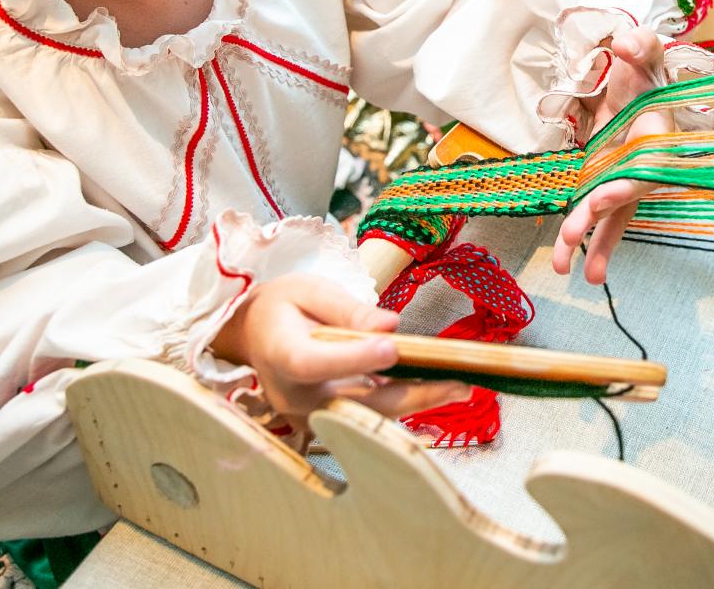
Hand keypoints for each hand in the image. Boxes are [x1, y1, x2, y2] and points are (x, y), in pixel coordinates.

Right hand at [213, 274, 469, 425]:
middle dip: (411, 394)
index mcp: (281, 354)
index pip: (315, 363)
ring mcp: (309, 416)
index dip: (354, 360)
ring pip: (368, 416)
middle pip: (355, 403)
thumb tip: (390, 325)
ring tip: (459, 387)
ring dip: (416, 403)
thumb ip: (348, 309)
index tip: (393, 349)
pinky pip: (367, 418)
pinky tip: (436, 390)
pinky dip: (402, 404)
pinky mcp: (325, 422)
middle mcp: (294, 395)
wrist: (254, 335)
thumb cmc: (282, 307)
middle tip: (458, 383)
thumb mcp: (309, 290)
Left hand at [552, 27, 672, 284]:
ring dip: (591, 243)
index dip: (627, 184)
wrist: (637, 80)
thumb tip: (627, 45)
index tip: (602, 199)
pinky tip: (562, 262)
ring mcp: (622, 174)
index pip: (646, 165)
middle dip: (601, 221)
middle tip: (574, 236)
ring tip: (568, 271)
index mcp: (656, 133)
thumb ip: (641, 46)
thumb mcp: (645, 50)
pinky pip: (591, 211)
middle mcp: (642, 161)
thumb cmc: (644, 66)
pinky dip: (579, 236)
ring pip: (609, 215)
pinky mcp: (602, 180)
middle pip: (624, 197)